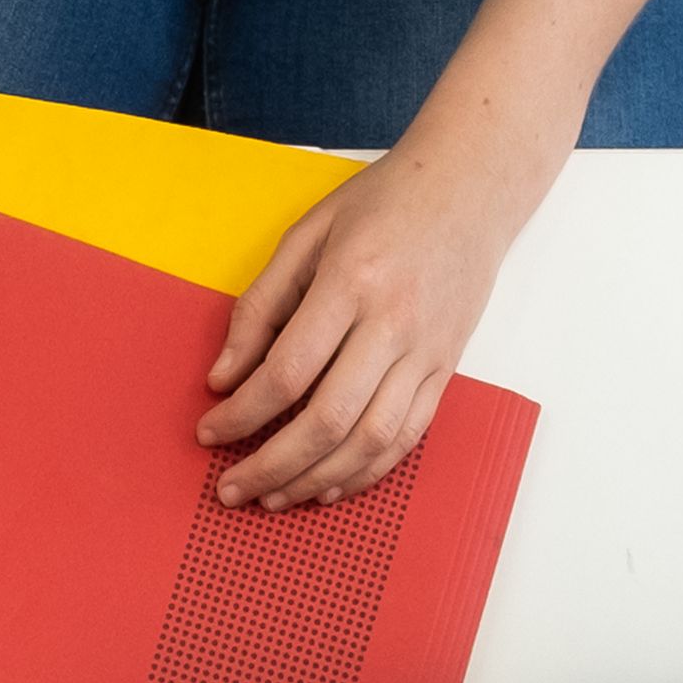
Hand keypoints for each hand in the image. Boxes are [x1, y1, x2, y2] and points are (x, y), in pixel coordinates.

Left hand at [196, 127, 541, 510]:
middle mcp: (395, 324)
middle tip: (231, 488)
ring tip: (273, 497)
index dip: (241, 414)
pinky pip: (407, 437)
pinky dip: (366, 471)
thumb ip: (260, 306)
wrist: (473, 186)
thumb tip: (223, 377)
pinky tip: (328, 486)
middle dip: (270, 464)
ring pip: (370, 440)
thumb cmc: (384, 202)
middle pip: (327, 420)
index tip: (209, 431)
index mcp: (352, 283)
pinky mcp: (447, 368)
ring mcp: (427, 351)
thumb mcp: (307, 235)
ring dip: (315, 480)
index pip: (287, 372)